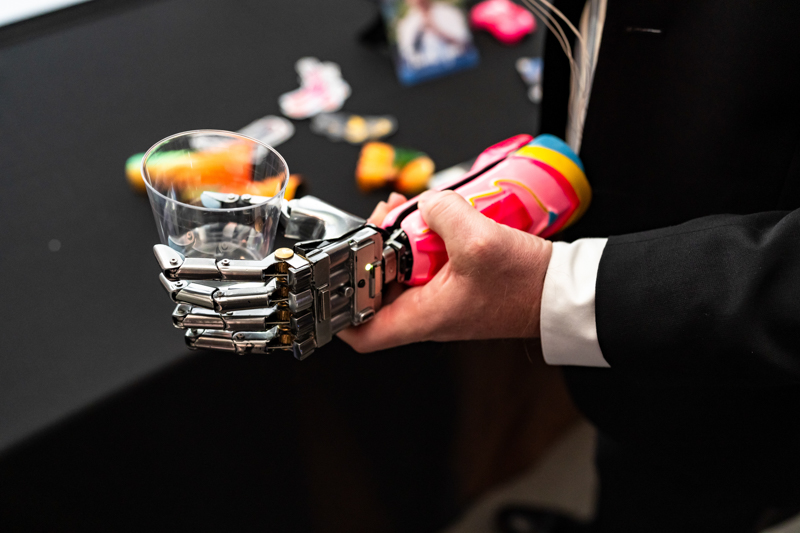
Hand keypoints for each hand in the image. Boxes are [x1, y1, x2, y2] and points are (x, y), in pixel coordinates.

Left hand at [338, 190, 552, 352]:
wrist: (561, 292)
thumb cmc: (526, 286)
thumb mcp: (479, 242)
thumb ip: (442, 214)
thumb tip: (426, 201)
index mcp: (423, 316)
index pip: (362, 333)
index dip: (339, 310)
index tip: (335, 276)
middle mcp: (427, 313)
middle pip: (378, 288)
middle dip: (375, 250)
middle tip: (385, 220)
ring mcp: (442, 298)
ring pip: (403, 270)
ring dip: (403, 238)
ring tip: (411, 209)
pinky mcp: (457, 284)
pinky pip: (428, 262)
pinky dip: (427, 238)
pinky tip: (437, 216)